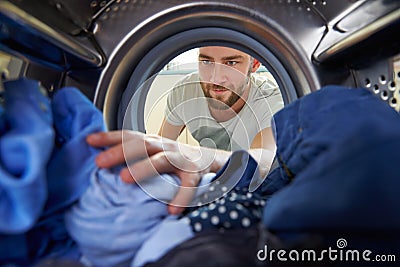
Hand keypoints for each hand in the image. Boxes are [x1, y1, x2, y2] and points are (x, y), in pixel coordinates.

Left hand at [86, 130, 215, 213]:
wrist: (208, 160)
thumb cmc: (173, 158)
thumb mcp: (152, 152)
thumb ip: (132, 155)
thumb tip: (99, 160)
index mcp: (152, 142)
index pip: (128, 136)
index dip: (109, 137)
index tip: (89, 140)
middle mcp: (165, 147)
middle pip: (141, 145)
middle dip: (120, 152)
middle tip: (100, 161)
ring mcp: (181, 159)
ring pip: (162, 160)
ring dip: (143, 168)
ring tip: (125, 179)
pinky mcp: (195, 174)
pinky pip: (188, 186)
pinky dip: (181, 197)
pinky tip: (171, 209)